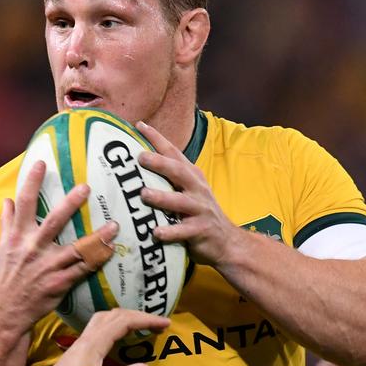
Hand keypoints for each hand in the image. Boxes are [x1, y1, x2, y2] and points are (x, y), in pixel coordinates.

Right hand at [0, 160, 117, 335]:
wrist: (4, 313)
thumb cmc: (6, 277)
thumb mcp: (2, 248)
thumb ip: (7, 223)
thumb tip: (7, 200)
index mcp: (16, 237)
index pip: (24, 204)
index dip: (31, 182)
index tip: (42, 162)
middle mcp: (32, 249)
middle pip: (53, 221)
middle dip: (70, 204)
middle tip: (86, 187)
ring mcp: (47, 267)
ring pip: (76, 248)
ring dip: (97, 236)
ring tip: (114, 225)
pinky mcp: (60, 283)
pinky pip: (83, 269)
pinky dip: (97, 260)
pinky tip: (111, 250)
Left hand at [44, 308, 170, 365]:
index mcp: (93, 343)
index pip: (124, 321)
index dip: (146, 320)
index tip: (165, 323)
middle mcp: (86, 338)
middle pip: (115, 315)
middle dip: (138, 316)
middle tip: (157, 324)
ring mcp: (80, 342)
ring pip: (105, 318)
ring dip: (125, 318)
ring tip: (140, 325)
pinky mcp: (77, 350)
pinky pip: (99, 327)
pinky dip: (114, 324)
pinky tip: (117, 336)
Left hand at [135, 121, 239, 266]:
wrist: (226, 240)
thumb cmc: (198, 212)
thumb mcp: (189, 190)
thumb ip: (169, 178)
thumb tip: (138, 163)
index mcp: (192, 176)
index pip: (174, 153)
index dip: (158, 139)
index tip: (139, 125)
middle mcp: (197, 189)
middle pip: (179, 172)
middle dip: (161, 163)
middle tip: (141, 157)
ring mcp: (200, 209)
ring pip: (181, 201)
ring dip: (162, 197)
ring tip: (144, 194)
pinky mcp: (201, 230)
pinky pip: (184, 231)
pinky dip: (170, 231)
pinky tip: (156, 232)